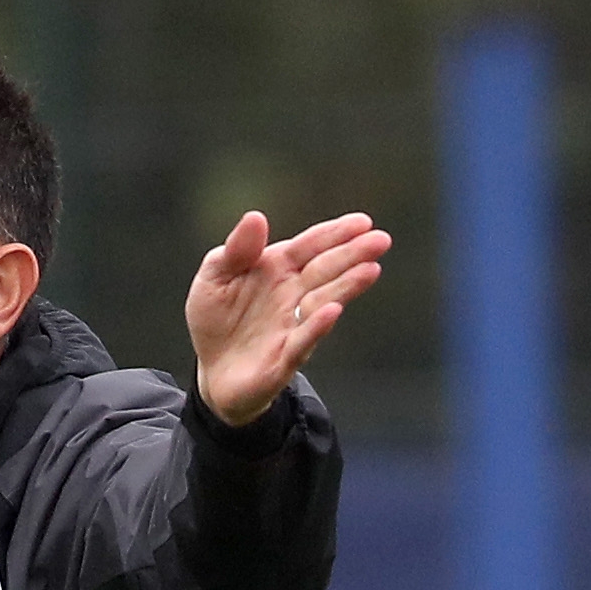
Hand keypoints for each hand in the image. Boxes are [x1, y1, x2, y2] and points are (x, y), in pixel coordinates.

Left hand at [184, 210, 392, 425]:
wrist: (210, 372)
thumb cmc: (216, 319)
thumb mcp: (215, 276)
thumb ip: (236, 249)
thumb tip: (256, 217)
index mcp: (277, 269)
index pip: (310, 246)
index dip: (335, 233)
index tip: (362, 222)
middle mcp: (291, 296)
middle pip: (325, 270)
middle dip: (352, 255)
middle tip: (380, 240)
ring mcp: (291, 327)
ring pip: (322, 302)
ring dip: (346, 286)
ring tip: (370, 269)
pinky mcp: (283, 360)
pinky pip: (302, 342)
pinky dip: (316, 327)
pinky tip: (332, 310)